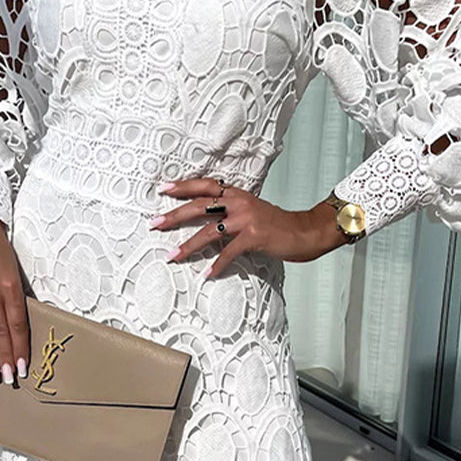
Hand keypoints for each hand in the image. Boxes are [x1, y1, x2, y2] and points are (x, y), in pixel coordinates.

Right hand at [0, 208, 28, 384]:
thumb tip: (20, 327)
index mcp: (11, 284)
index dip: (20, 347)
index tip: (23, 366)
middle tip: (9, 378)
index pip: (17, 324)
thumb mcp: (15, 269)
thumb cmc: (0, 249)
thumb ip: (17, 296)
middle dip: (5, 357)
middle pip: (1, 331)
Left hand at [149, 177, 350, 277]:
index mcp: (237, 195)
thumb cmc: (279, 225)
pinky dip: (217, 265)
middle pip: (199, 206)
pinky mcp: (254, 237)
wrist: (306, 231)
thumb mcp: (253, 211)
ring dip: (188, 246)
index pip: (205, 185)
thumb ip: (232, 212)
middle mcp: (239, 203)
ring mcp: (246, 219)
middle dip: (174, 216)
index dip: (183, 186)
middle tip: (155, 223)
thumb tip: (210, 221)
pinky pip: (229, 252)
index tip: (163, 188)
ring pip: (209, 231)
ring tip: (172, 256)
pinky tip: (206, 274)